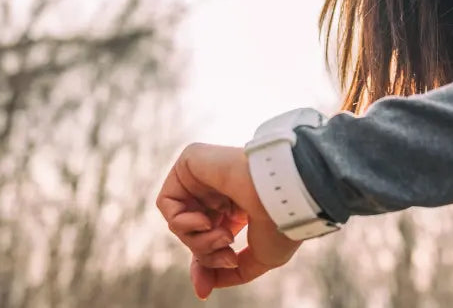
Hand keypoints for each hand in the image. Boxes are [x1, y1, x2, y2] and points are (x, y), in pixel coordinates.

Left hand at [156, 142, 303, 298]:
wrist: (285, 195)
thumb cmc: (281, 223)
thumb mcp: (259, 259)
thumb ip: (229, 273)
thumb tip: (203, 288)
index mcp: (238, 209)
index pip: (207, 240)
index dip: (204, 264)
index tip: (204, 289)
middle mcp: (219, 193)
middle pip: (192, 235)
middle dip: (205, 254)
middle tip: (229, 256)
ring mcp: (205, 177)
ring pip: (178, 223)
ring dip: (197, 241)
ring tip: (224, 236)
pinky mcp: (191, 163)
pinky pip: (167, 203)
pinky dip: (181, 222)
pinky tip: (205, 220)